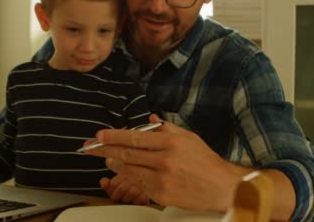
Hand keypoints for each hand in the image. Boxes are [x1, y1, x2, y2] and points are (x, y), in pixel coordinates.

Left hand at [83, 114, 251, 210]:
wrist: (223, 188)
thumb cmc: (206, 161)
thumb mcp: (188, 137)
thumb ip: (166, 127)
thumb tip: (150, 118)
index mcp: (170, 142)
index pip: (134, 136)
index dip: (113, 136)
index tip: (99, 135)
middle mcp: (165, 159)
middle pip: (126, 153)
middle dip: (104, 149)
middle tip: (90, 147)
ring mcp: (162, 179)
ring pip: (129, 170)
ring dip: (114, 164)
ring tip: (107, 159)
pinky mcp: (162, 195)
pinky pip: (138, 185)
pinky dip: (129, 178)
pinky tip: (123, 173)